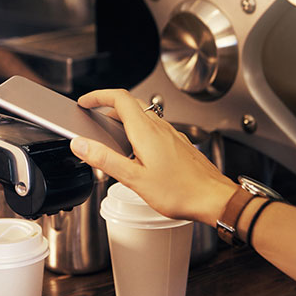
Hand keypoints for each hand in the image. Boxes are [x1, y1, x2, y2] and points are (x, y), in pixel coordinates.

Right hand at [68, 89, 237, 225]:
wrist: (214, 199)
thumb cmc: (180, 191)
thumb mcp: (134, 178)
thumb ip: (105, 159)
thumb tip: (81, 144)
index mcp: (146, 131)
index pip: (118, 98)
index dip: (98, 96)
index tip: (85, 102)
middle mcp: (160, 127)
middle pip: (130, 105)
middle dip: (108, 107)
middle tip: (94, 117)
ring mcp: (171, 135)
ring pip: (143, 116)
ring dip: (123, 120)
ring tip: (111, 137)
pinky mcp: (178, 144)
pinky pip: (154, 129)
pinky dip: (138, 131)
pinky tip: (137, 152)